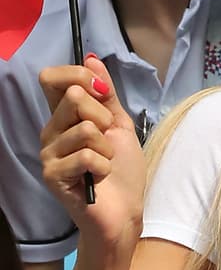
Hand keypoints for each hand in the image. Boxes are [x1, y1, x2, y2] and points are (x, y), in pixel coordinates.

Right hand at [39, 56, 144, 244]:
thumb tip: (92, 59)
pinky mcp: (51, 174)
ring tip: (104, 163)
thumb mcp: (120, 124)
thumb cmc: (122, 170)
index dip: (80, 76)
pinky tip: (99, 178)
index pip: (52, 78)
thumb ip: (105, 93)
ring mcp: (48, 153)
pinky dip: (104, 166)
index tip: (102, 92)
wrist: (123, 211)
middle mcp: (50, 131)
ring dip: (107, 147)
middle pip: (74, 96)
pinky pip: (87, 155)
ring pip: (85, 128)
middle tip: (107, 140)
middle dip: (104, 117)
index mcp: (63, 116)